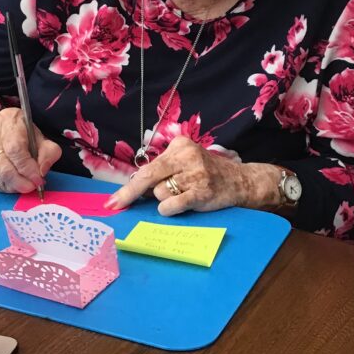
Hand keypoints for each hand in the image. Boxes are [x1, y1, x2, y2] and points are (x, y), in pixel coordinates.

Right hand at [0, 107, 60, 192]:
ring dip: (17, 186)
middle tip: (35, 185)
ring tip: (29, 184)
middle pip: (4, 166)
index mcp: (8, 120)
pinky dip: (10, 188)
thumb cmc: (21, 134)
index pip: (15, 148)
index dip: (27, 167)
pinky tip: (18, 183)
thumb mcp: (40, 136)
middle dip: (22, 180)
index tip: (38, 178)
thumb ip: (48, 151)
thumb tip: (42, 171)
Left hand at [105, 136, 282, 215]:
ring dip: (165, 199)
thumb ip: (162, 172)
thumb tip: (133, 190)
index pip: (148, 167)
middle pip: (148, 177)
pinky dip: (170, 208)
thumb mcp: (185, 163)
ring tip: (183, 194)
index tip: (113, 200)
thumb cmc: (206, 174)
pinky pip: (172, 204)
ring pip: (160, 193)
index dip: (129, 186)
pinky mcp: (202, 191)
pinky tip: (179, 205)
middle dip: (129, 194)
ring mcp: (195, 174)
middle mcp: (186, 156)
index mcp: (180, 145)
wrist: (240, 181)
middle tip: (115, 205)